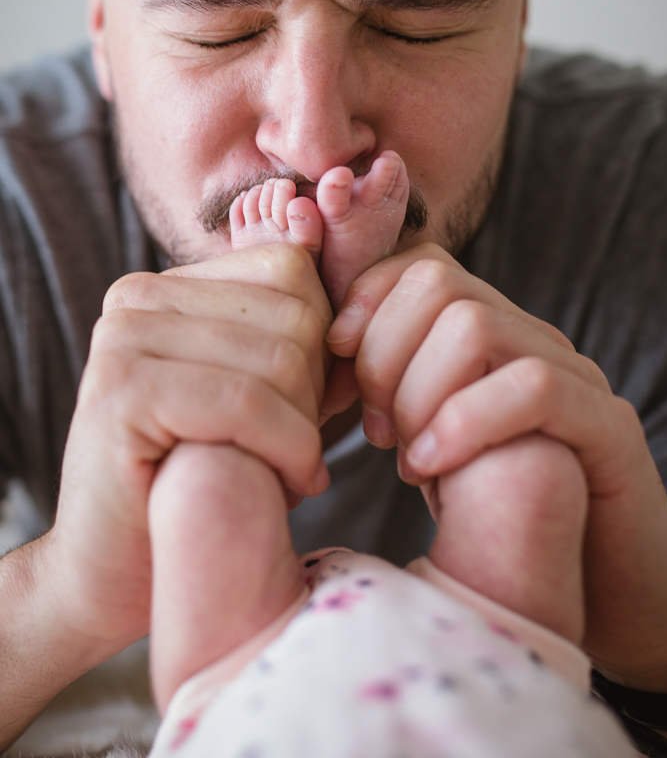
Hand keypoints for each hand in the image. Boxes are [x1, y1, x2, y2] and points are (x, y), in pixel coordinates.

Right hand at [45, 244, 331, 659]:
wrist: (121, 574)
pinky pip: (248, 403)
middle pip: (295, 312)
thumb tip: (368, 292)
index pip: (291, 270)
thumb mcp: (261, 396)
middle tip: (299, 450)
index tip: (309, 408)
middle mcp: (137, 297)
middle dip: (317, 391)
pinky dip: (289, 449)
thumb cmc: (203, 481)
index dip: (322, 343)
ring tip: (290, 473)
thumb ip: (300, 342)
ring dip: (307, 431)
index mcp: (168, 286)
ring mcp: (122, 339)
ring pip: (281, 358)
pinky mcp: (122, 393)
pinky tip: (291, 487)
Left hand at [327, 243, 666, 689]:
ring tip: (403, 457)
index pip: (420, 263)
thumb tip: (317, 362)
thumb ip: (386, 393)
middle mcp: (531, 338)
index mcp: (488, 332)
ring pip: (474, 326)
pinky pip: (532, 388)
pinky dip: (464, 423)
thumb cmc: (496, 512)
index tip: (335, 358)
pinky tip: (430, 471)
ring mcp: (574, 374)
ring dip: (416, 393)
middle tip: (371, 426)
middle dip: (381, 351)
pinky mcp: (606, 426)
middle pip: (437, 281)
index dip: (364, 299)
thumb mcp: (426, 439)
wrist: (598, 582)